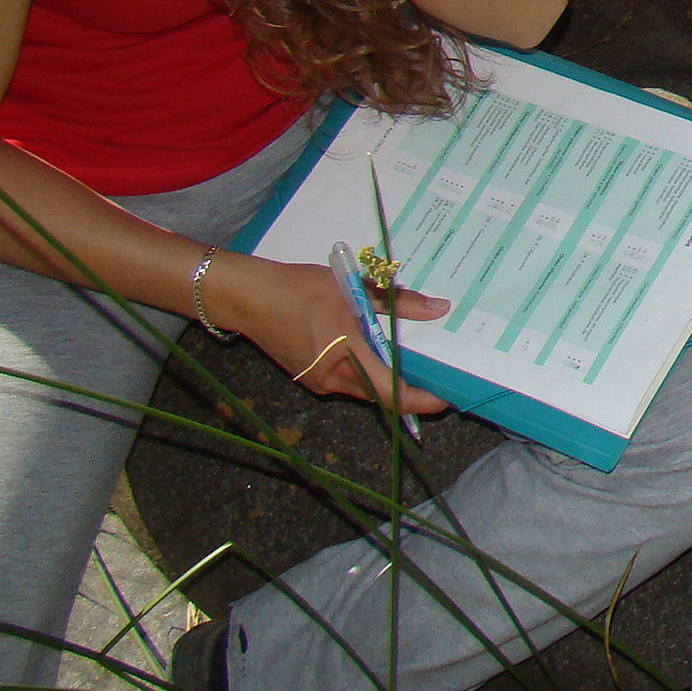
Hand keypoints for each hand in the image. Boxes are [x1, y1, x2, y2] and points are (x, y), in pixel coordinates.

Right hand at [237, 259, 451, 415]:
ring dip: (384, 380)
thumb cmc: (299, 290)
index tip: (446, 398)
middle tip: (435, 376)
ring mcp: (317, 380)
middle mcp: (331, 379)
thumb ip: (397, 302)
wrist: (245, 297)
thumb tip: (437, 309)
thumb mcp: (352, 289)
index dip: (420, 401)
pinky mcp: (306, 375)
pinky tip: (374, 351)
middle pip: (378, 395)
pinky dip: (364, 371)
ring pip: (361, 389)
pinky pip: (344, 381)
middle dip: (407, 391)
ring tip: (410, 362)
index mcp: (346, 358)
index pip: (391, 393)